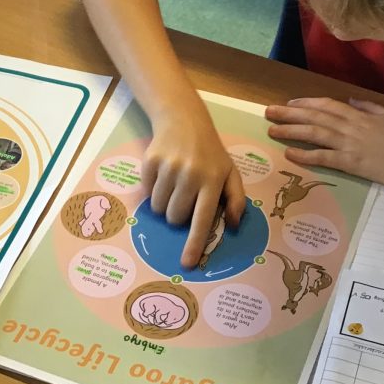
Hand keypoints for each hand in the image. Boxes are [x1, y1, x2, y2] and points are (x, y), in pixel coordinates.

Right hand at [142, 106, 247, 268]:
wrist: (184, 120)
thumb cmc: (210, 152)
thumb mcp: (230, 172)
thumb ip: (236, 199)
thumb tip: (232, 225)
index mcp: (212, 180)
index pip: (203, 219)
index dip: (194, 244)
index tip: (187, 263)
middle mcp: (190, 174)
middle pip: (175, 217)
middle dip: (178, 216)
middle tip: (185, 198)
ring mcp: (168, 167)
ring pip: (159, 208)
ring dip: (165, 204)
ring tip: (174, 185)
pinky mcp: (150, 161)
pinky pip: (147, 192)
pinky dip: (153, 189)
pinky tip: (163, 174)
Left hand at [265, 97, 383, 191]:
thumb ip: (371, 108)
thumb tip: (354, 101)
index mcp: (362, 115)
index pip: (328, 105)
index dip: (307, 103)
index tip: (290, 103)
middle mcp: (352, 126)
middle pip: (314, 116)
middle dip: (289, 114)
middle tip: (268, 112)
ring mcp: (352, 144)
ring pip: (314, 133)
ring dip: (291, 131)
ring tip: (272, 130)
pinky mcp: (354, 163)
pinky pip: (324, 157)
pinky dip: (305, 154)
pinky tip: (290, 153)